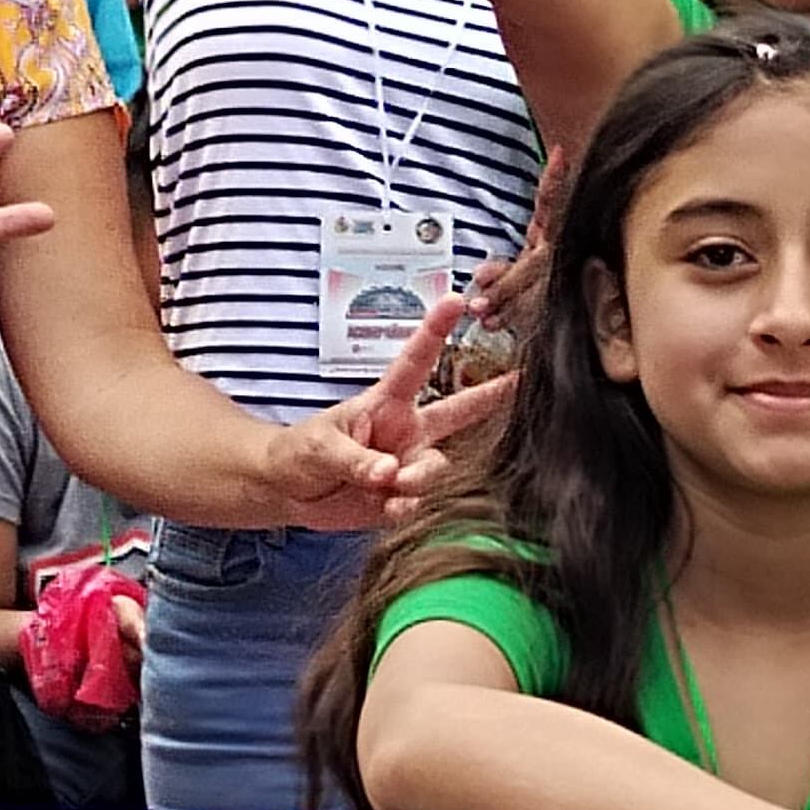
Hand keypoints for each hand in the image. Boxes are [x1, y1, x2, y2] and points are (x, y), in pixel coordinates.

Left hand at [253, 293, 514, 529]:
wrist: (288, 493)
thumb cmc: (300, 453)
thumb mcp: (321, 448)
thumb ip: (356, 460)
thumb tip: (389, 473)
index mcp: (385, 402)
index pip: (415, 362)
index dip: (436, 331)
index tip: (456, 300)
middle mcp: (405, 430)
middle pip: (457, 410)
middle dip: (491, 395)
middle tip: (521, 380)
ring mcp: (407, 463)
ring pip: (438, 467)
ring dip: (421, 479)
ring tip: (394, 488)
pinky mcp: (403, 496)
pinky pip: (422, 501)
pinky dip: (408, 507)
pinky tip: (389, 508)